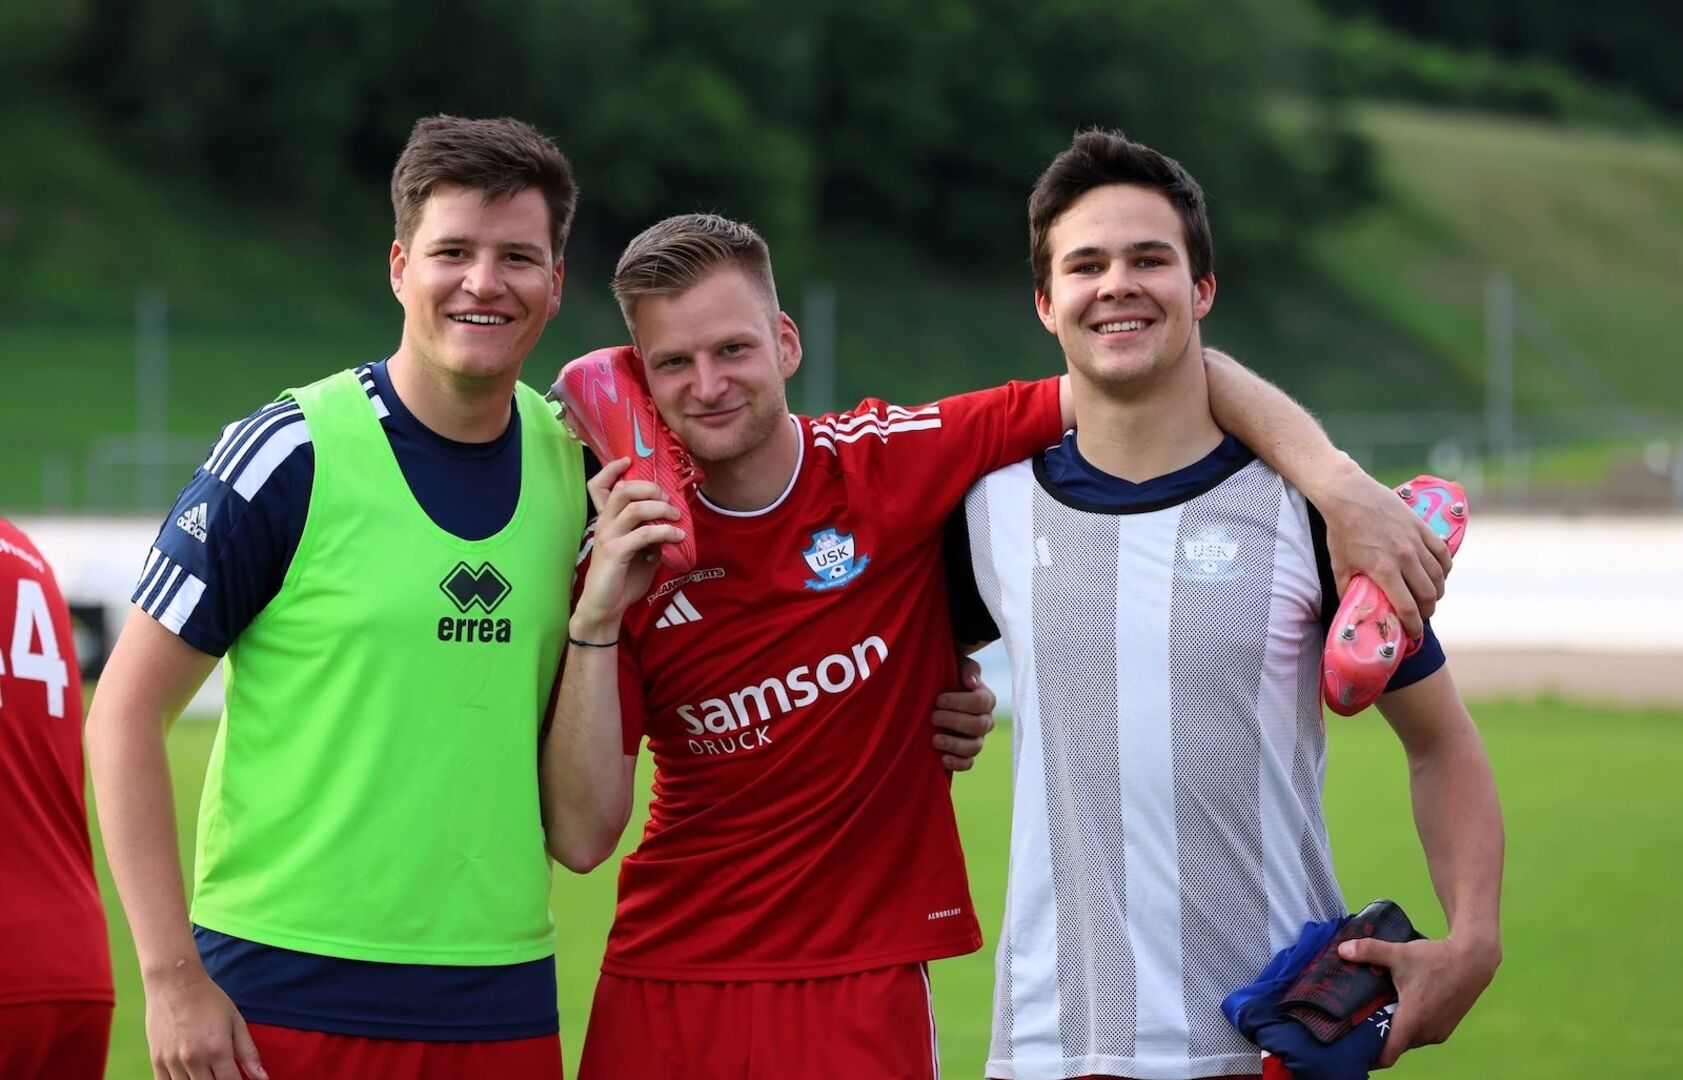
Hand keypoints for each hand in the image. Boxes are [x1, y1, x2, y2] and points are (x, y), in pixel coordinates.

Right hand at [143, 962, 266, 1079]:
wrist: (175, 984)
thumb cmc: (209, 1000)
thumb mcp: (236, 1022)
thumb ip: (248, 1052)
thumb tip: (262, 1078)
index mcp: (218, 1050)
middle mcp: (195, 1059)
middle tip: (222, 1074)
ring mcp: (173, 1062)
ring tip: (207, 1073)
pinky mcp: (157, 1060)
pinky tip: (188, 1077)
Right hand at [573, 458, 684, 635]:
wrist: (606, 608)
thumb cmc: (622, 580)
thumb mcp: (642, 553)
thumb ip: (651, 536)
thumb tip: (672, 525)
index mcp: (607, 521)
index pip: (598, 486)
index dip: (611, 469)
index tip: (629, 461)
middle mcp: (604, 524)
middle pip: (621, 490)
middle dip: (648, 487)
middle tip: (667, 497)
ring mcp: (608, 537)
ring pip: (633, 508)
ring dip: (659, 508)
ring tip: (676, 516)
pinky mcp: (615, 553)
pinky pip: (642, 535)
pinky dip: (663, 532)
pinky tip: (677, 536)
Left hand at [932, 656, 997, 771]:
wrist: (938, 698)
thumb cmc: (949, 679)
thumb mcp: (957, 667)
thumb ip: (967, 669)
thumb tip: (971, 682)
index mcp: (985, 699)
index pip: (981, 702)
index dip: (960, 702)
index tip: (939, 700)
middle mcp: (985, 721)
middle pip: (978, 726)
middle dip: (954, 721)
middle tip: (933, 717)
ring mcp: (977, 739)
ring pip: (974, 747)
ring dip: (954, 744)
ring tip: (935, 739)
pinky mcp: (967, 754)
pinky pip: (968, 763)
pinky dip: (957, 763)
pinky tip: (942, 759)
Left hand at [1320, 468, 1450, 639]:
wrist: (1350, 496)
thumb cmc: (1342, 531)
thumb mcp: (1339, 566)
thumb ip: (1348, 590)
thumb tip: (1353, 610)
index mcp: (1384, 570)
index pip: (1407, 608)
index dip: (1413, 626)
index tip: (1413, 634)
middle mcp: (1405, 558)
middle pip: (1428, 595)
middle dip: (1427, 611)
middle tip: (1422, 616)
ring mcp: (1416, 542)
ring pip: (1439, 576)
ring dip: (1437, 592)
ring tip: (1430, 598)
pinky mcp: (1423, 528)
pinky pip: (1443, 554)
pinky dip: (1445, 569)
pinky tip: (1439, 575)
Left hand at [1337, 934, 1499, 1067]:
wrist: (1473, 961)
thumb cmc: (1436, 960)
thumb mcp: (1399, 953)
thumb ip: (1370, 951)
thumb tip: (1342, 949)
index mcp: (1413, 1020)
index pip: (1388, 1054)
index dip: (1369, 1054)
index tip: (1353, 1045)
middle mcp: (1426, 1033)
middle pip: (1395, 1045)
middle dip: (1378, 1036)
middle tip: (1359, 1020)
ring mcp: (1438, 1033)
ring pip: (1408, 1040)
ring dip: (1395, 1030)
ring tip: (1377, 1012)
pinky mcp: (1446, 1028)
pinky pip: (1421, 1035)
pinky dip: (1410, 1027)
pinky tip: (1399, 1008)